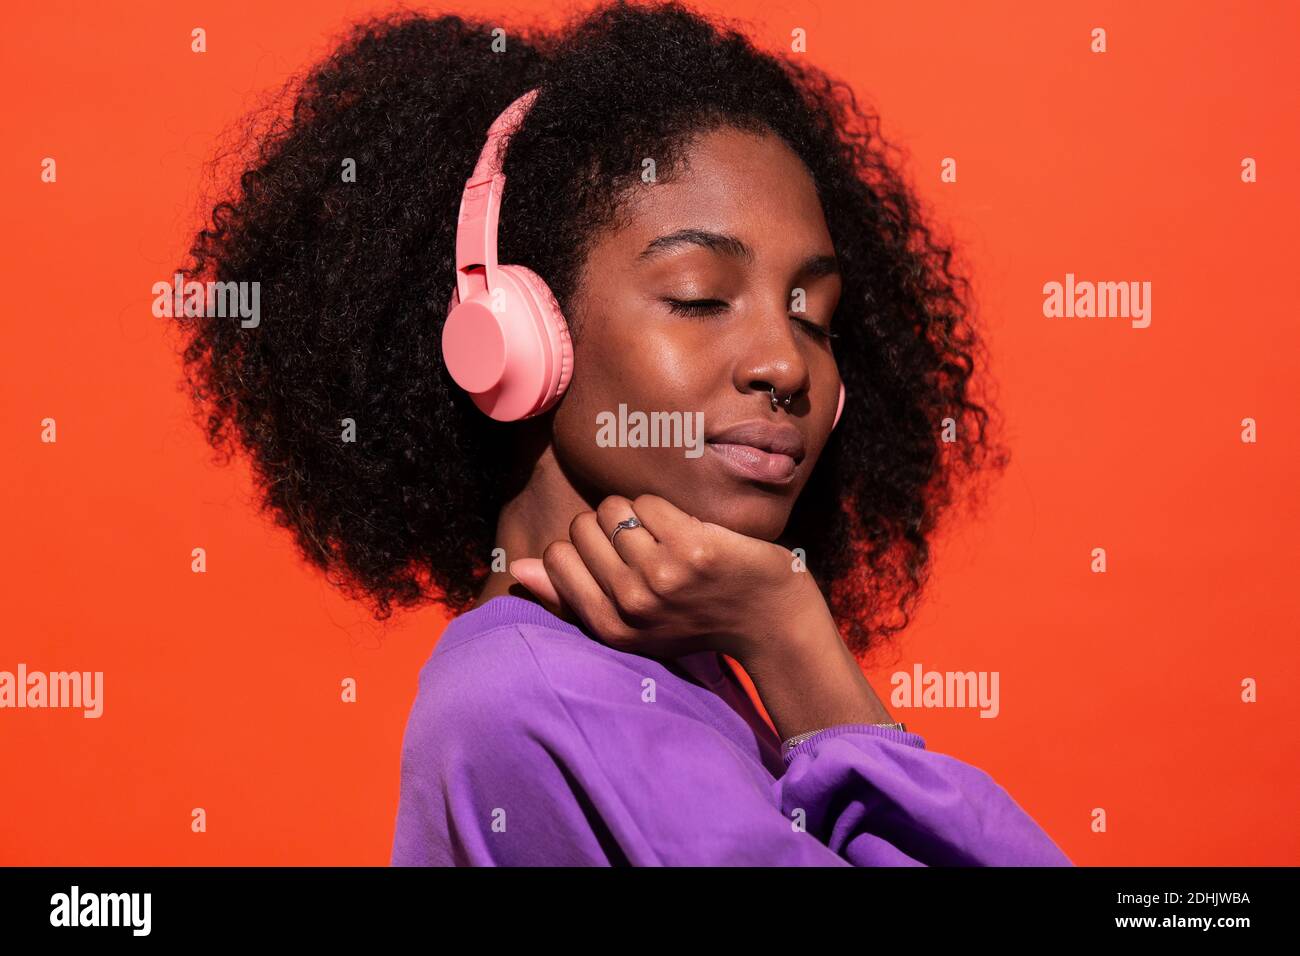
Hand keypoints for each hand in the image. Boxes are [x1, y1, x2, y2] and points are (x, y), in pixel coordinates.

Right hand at [507, 493, 825, 662]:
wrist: (768, 620)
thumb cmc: (697, 617)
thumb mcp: (630, 624)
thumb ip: (571, 596)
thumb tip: (515, 568)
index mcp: (611, 628)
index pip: (557, 558)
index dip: (583, 546)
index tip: (614, 557)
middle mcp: (631, 606)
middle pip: (582, 528)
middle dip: (608, 527)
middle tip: (646, 548)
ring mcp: (661, 577)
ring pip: (613, 509)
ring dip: (637, 514)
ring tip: (666, 539)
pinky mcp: (691, 549)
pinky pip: (649, 502)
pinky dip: (665, 509)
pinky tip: (689, 532)